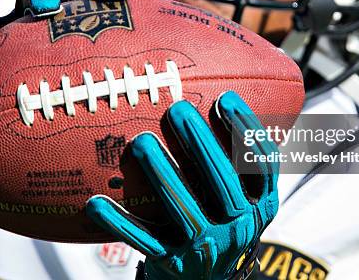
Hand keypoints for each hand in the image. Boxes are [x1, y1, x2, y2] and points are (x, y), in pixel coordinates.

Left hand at [86, 92, 278, 279]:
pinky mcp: (173, 261)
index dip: (246, 131)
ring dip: (161, 174)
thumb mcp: (246, 200)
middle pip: (223, 183)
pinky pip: (143, 240)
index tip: (224, 99)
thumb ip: (241, 165)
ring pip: (183, 208)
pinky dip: (119, 222)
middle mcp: (238, 227)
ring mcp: (205, 246)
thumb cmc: (223, 226)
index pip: (262, 166)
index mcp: (261, 205)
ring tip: (142, 142)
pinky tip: (96, 202)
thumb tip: (227, 102)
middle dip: (201, 144)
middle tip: (178, 109)